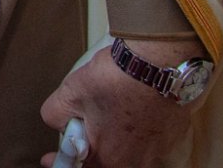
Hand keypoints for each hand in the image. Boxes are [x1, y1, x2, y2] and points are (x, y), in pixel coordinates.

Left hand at [40, 36, 204, 166]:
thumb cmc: (117, 80)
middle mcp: (135, 161)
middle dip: (91, 144)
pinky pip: (146, 139)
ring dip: (115, 136)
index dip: (62, 161)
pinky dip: (136, 127)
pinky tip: (130, 107)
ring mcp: (157, 150)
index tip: (51, 159)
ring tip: (108, 109)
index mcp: (109, 158)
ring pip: (127, 150)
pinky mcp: (171, 134)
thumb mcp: (70, 94)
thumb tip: (58, 122)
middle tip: (82, 125)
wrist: (158, 64)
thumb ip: (55, 115)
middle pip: (106, 160)